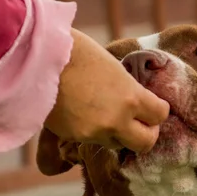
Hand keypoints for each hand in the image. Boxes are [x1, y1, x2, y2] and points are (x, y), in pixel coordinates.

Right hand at [44, 29, 169, 152]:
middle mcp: (117, 120)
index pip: (161, 115)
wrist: (35, 59)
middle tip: (137, 122)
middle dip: (145, 134)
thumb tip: (135, 99)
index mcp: (131, 97)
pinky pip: (92, 141)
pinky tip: (83, 113)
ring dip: (116, 133)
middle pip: (145, 143)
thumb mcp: (112, 68)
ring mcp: (94, 133)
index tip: (152, 106)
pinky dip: (92, 131)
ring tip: (104, 114)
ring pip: (117, 143)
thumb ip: (127, 89)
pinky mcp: (73, 138)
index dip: (158, 110)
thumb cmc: (75, 52)